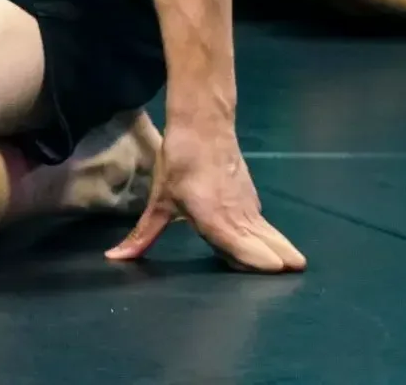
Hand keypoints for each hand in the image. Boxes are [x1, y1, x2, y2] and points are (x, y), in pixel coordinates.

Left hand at [106, 118, 306, 272]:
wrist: (204, 127)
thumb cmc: (178, 163)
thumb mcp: (160, 202)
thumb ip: (144, 235)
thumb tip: (116, 257)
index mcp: (217, 222)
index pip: (250, 255)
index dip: (259, 268)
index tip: (270, 276)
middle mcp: (240, 219)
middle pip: (268, 254)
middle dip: (269, 269)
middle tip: (271, 278)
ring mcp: (252, 210)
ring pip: (272, 241)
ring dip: (275, 255)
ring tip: (288, 269)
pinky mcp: (255, 202)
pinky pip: (266, 229)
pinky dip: (268, 241)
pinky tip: (270, 249)